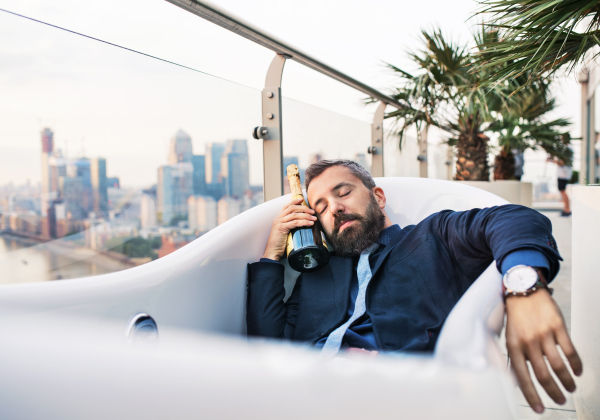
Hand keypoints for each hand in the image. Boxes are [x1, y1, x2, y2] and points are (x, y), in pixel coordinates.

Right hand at [262, 197, 316, 260]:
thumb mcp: (285, 233)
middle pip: (292, 208)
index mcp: (278, 219)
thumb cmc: (280, 245)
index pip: (287, 206)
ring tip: (314, 219)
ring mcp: (279, 223)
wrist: (272, 253)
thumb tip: (303, 225)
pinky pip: (295, 223)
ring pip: (295, 215)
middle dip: (304, 209)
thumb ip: (291, 227)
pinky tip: (310, 224)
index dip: (295, 202)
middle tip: (312, 212)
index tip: (302, 200)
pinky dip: (304, 222)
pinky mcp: (281, 228)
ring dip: (306, 216)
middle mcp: (278, 219)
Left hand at [505, 286, 582, 412]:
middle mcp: (528, 341)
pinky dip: (576, 364)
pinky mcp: (558, 326)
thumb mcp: (509, 337)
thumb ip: (514, 358)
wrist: (524, 290)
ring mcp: (544, 334)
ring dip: (567, 381)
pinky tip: (578, 371)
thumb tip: (516, 382)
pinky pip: (569, 350)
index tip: (540, 409)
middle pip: (543, 375)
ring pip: (558, 365)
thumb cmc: (516, 316)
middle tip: (560, 400)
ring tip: (571, 387)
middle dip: (553, 392)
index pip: (522, 377)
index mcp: (513, 346)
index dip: (531, 396)